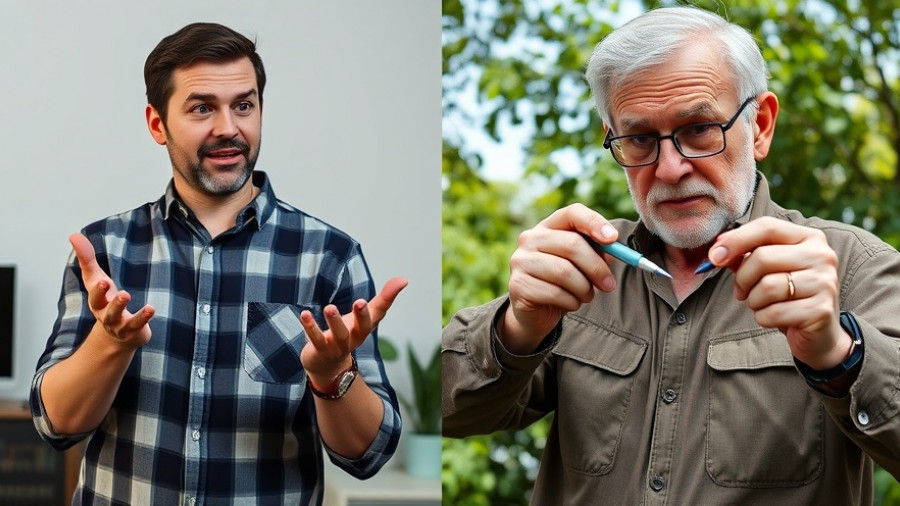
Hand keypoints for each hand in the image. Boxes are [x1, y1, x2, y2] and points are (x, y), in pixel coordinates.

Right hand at [69, 233, 153, 349]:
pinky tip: (151, 308)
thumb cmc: (106, 302)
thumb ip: (87, 259)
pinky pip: (137, 325)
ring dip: (119, 306)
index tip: (99, 276)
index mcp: (96, 300)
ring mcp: (118, 324)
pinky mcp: (133, 331)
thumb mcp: (98, 280)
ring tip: (126, 294)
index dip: (95, 285)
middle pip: (100, 305)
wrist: (117, 336)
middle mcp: (104, 313)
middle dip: (101, 294)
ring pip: (116, 316)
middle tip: (104, 282)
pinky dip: (143, 317)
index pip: (92, 291)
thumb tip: (73, 235)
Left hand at [299, 277, 406, 380]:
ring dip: (335, 322)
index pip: (378, 313)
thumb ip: (383, 298)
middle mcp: (354, 338)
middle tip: (360, 302)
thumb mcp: (365, 315)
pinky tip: (304, 314)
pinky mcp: (320, 350)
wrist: (328, 365)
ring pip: (339, 335)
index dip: (388, 298)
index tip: (400, 281)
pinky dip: (310, 327)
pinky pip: (316, 339)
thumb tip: (404, 279)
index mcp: (365, 327)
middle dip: (362, 316)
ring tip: (329, 308)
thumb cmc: (349, 334)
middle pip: (362, 328)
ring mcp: (337, 346)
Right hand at [503, 203, 619, 351]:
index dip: (594, 223)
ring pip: (565, 272)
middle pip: (572, 244)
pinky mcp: (518, 285)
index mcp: (548, 227)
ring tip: (585, 295)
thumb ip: (598, 252)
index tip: (613, 239)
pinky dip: (571, 302)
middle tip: (610, 285)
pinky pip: (555, 293)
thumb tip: (615, 248)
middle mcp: (530, 239)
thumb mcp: (582, 264)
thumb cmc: (563, 283)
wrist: (536, 312)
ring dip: (584, 289)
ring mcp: (520, 261)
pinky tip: (569, 303)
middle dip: (597, 267)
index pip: (572, 213)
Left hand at [704, 217, 847, 368]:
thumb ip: (743, 254)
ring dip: (753, 300)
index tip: (714, 257)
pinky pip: (773, 313)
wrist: (818, 332)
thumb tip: (717, 250)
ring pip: (767, 287)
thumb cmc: (786, 294)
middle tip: (741, 291)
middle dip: (742, 278)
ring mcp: (824, 282)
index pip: (767, 227)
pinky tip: (775, 318)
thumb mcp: (766, 269)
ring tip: (763, 304)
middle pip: (762, 257)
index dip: (735, 240)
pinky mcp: (820, 310)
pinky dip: (763, 318)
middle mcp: (821, 255)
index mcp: (808, 237)